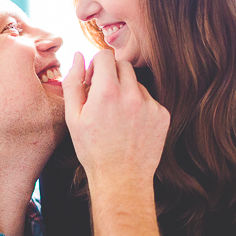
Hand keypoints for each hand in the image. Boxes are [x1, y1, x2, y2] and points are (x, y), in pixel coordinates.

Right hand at [62, 50, 168, 190]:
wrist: (121, 179)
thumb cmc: (92, 149)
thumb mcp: (73, 117)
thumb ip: (73, 83)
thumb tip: (78, 56)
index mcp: (107, 92)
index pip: (105, 56)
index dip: (96, 65)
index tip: (92, 81)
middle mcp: (132, 94)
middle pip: (123, 65)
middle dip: (111, 75)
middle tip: (103, 96)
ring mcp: (150, 104)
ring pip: (136, 83)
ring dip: (126, 91)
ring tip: (117, 117)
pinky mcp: (163, 115)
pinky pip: (149, 100)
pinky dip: (139, 107)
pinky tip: (130, 126)